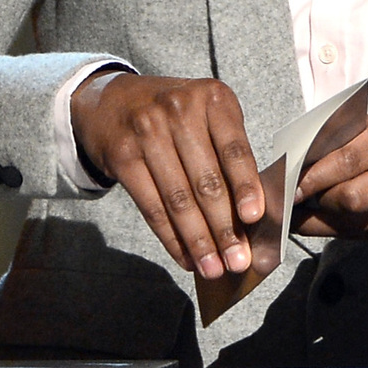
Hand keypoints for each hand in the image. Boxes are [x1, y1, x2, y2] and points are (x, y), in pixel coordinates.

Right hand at [70, 71, 263, 278]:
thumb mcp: (207, 115)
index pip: (235, 149)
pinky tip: (186, 258)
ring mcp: (147, 131)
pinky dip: (171, 238)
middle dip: (225, 227)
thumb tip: (251, 216)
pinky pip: (151, 206)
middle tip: (239, 260)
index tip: (254, 218)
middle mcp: (179, 110)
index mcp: (213, 98)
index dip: (246, 186)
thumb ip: (229, 154)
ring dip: (199, 241)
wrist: (113, 101)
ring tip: (214, 268)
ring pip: (178, 199)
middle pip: (206, 180)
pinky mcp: (122, 156)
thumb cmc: (176, 115)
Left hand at [290, 106, 367, 240]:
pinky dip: (344, 231)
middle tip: (295, 200)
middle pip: (352, 197)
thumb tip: (299, 160)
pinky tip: (331, 222)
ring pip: (358, 222)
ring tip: (306, 212)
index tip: (288, 184)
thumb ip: (352, 136)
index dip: (313, 176)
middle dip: (317, 202)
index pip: (348, 158)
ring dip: (325, 220)